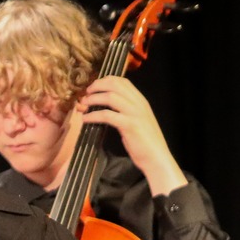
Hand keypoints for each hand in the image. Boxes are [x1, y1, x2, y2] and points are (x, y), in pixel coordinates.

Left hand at [76, 77, 184, 194]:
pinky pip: (107, 115)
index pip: (123, 81)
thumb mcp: (137, 121)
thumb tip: (106, 107)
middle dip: (97, 86)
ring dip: (93, 99)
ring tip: (83, 105)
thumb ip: (126, 111)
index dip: (105, 81)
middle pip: (115, 84)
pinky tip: (85, 119)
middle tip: (85, 94)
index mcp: (141, 101)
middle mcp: (138, 103)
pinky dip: (93, 116)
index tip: (93, 88)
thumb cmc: (145, 142)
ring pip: (110, 97)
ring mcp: (135, 113)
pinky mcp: (129, 125)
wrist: (157, 158)